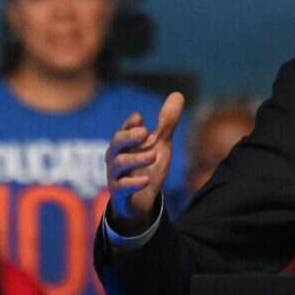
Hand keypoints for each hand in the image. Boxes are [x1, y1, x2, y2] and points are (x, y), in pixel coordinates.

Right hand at [106, 91, 184, 233]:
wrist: (141, 201)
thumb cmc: (147, 167)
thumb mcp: (160, 143)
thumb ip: (167, 122)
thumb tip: (178, 94)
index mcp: (126, 143)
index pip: (124, 129)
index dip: (130, 124)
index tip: (139, 118)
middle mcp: (117, 157)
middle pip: (116, 143)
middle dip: (128, 137)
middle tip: (144, 132)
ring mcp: (116, 175)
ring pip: (119, 164)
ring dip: (135, 158)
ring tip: (153, 155)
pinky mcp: (119, 193)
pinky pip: (121, 187)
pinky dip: (133, 183)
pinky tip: (146, 180)